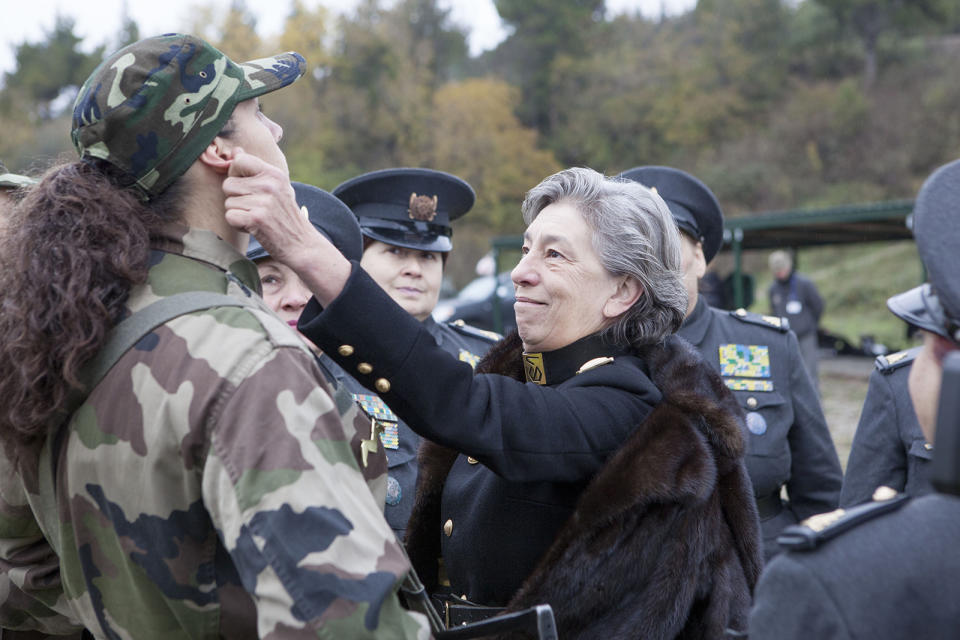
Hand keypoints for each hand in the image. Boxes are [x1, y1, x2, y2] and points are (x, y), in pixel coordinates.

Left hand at [222, 149, 350, 304]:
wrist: (301, 244)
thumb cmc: (285, 215)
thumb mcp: (276, 187)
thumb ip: (254, 169)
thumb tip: (235, 151)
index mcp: (274, 174)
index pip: (240, 161)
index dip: (237, 174)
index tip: (248, 187)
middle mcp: (269, 185)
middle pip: (228, 184)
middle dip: (236, 198)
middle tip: (256, 207)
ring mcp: (263, 202)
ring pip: (228, 202)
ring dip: (239, 213)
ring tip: (258, 217)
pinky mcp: (256, 219)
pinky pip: (230, 216)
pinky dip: (238, 225)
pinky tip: (254, 227)